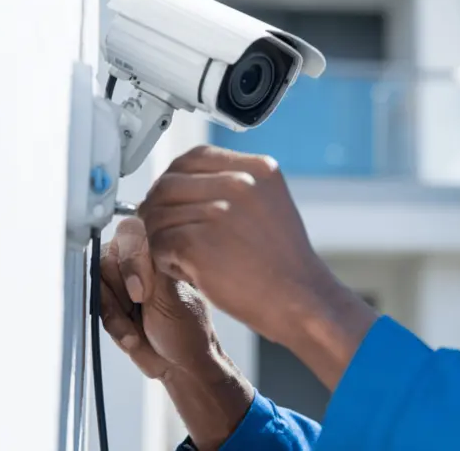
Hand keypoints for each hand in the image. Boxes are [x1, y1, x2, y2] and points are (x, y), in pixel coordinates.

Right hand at [99, 217, 252, 447]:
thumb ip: (149, 267)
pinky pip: (96, 307)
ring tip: (139, 324)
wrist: (182, 364)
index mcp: (159, 252)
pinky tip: (132, 334)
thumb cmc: (189, 328)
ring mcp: (122, 285)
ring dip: (117, 310)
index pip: (130, 233)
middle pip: (106, 258)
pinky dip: (113, 323)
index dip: (129, 260)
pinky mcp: (111, 305)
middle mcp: (138, 264)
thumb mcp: (172, 295)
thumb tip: (137, 239)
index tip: (141, 291)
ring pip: (97, 284)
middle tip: (142, 304)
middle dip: (121, 288)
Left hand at [137, 145, 377, 388]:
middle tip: (169, 235)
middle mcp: (239, 183)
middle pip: (169, 184)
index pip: (195, 157)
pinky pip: (158, 244)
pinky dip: (167, 262)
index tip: (174, 200)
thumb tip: (178, 181)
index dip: (176, 179)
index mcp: (259, 169)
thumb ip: (234, 187)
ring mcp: (217, 211)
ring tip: (191, 260)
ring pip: (158, 216)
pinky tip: (192, 273)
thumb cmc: (284, 264)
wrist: (301, 302)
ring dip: (164, 239)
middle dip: (160, 210)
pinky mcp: (196, 242)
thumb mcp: (270, 206)